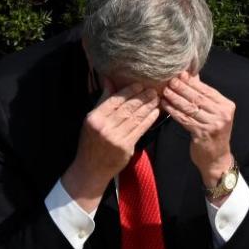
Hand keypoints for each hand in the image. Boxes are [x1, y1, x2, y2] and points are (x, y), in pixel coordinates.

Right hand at [63, 82, 159, 211]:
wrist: (91, 168)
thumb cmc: (91, 142)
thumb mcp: (92, 120)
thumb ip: (103, 100)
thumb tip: (109, 79)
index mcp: (94, 118)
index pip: (114, 100)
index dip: (128, 91)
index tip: (139, 84)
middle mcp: (104, 127)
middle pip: (127, 108)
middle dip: (142, 97)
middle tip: (153, 89)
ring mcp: (115, 138)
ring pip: (135, 118)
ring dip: (148, 107)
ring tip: (156, 98)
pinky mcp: (126, 147)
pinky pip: (140, 129)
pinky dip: (149, 120)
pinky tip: (155, 112)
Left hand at [161, 72, 235, 188]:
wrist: (217, 158)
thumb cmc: (213, 133)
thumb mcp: (214, 113)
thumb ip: (204, 97)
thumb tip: (191, 76)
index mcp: (226, 106)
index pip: (207, 90)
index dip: (192, 82)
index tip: (180, 74)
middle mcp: (222, 114)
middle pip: (198, 98)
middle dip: (182, 88)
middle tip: (170, 80)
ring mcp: (213, 124)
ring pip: (190, 107)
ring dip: (175, 98)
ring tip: (165, 90)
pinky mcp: (202, 133)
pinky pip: (184, 119)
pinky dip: (173, 111)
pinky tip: (165, 105)